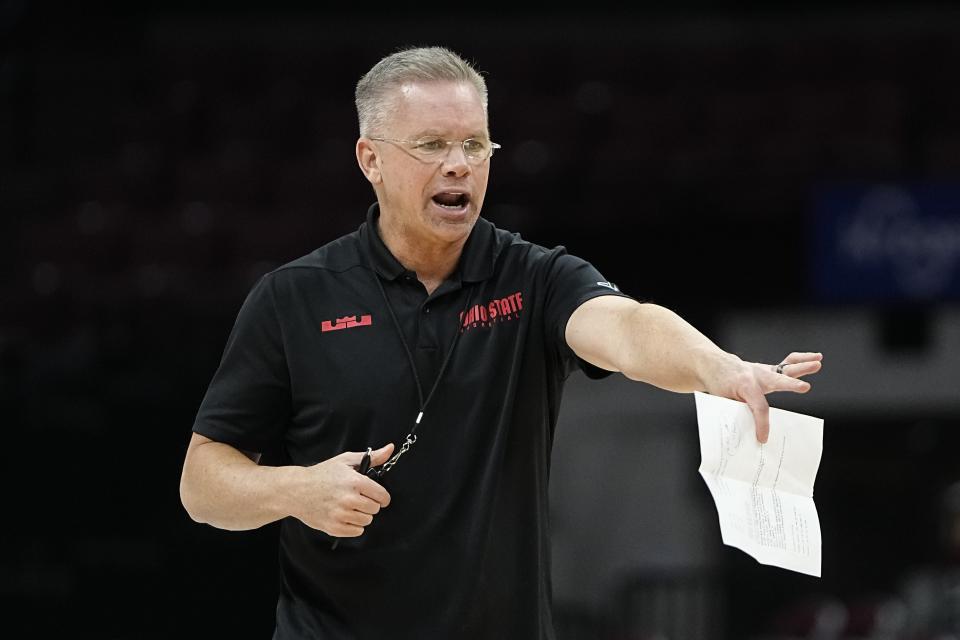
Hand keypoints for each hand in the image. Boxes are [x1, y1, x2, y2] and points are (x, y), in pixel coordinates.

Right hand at [287, 443, 393, 536]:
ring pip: (367, 521)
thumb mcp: (346, 460)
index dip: (382, 496)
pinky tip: (345, 515)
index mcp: (355, 482)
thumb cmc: (322, 474)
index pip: (382, 496)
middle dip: (370, 504)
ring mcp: (341, 515)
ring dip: (362, 515)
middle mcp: (349, 499)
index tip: (378, 496)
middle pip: (375, 509)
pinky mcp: (334, 527)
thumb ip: (372, 457)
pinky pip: (357, 532)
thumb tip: (390, 449)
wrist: (296, 490)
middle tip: (359, 499)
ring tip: (350, 507)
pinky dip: (353, 525)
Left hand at [704, 351, 822, 443]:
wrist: (716, 365)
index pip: (758, 407)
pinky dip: (802, 360)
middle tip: (804, 387)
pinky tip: (816, 358)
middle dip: (791, 385)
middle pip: (777, 381)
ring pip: (786, 367)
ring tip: (818, 364)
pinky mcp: (771, 370)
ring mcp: (765, 371)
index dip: (762, 424)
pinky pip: (788, 363)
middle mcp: (757, 375)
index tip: (763, 438)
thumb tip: (746, 430)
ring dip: (803, 366)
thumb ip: (737, 411)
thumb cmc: (719, 383)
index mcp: (744, 385)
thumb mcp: (723, 399)